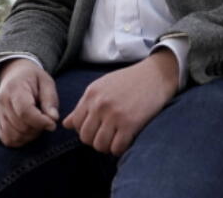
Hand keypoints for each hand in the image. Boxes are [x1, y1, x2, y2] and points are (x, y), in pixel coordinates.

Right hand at [0, 58, 59, 146]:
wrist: (14, 74)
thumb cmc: (33, 79)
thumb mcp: (46, 82)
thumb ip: (50, 100)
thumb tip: (53, 119)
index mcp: (14, 88)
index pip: (24, 111)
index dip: (40, 121)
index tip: (53, 124)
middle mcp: (2, 102)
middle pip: (20, 126)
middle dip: (38, 128)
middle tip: (46, 121)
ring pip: (13, 136)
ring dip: (30, 136)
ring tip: (38, 125)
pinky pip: (7, 139)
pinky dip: (20, 140)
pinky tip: (29, 130)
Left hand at [63, 49, 178, 155]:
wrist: (157, 74)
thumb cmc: (130, 81)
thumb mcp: (103, 86)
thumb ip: (84, 105)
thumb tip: (65, 124)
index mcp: (91, 94)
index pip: (76, 124)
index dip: (85, 130)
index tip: (98, 128)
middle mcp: (100, 104)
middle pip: (85, 137)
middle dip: (95, 140)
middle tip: (108, 135)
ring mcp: (114, 114)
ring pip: (99, 145)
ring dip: (108, 146)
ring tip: (117, 138)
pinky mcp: (130, 123)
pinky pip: (116, 148)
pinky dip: (120, 149)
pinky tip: (126, 140)